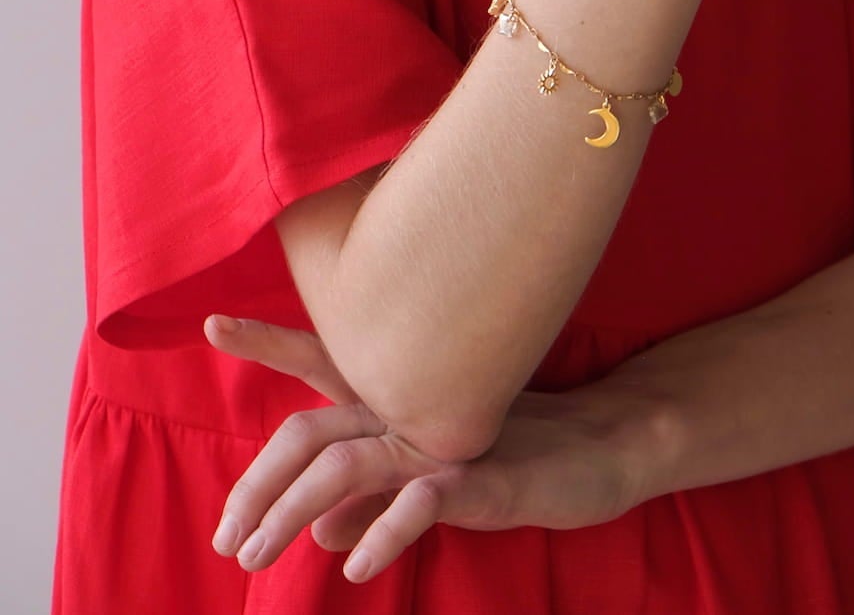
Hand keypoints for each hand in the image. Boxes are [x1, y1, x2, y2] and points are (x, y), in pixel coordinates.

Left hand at [204, 314, 652, 583]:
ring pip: (347, 462)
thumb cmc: (518, 455)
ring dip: (292, 511)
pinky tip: (353, 567)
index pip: (321, 361)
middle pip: (311, 429)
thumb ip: (374, 502)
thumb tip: (322, 533)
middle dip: (257, 482)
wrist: (604, 445)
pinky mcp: (480, 475)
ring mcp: (443, 438)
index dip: (269, 340)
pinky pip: (420, 500)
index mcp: (400, 396)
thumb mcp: (435, 480)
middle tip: (223, 537)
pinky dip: (382, 530)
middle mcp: (411, 406)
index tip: (214, 320)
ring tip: (257, 556)